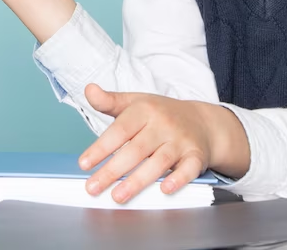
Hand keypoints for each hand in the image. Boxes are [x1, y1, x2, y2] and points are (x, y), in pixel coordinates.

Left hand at [78, 84, 249, 203]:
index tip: (84, 164)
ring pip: (159, 162)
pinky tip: (165, 190)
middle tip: (93, 187)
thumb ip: (110, 101)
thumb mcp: (135, 102)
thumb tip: (89, 90)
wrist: (202, 121)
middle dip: (113, 170)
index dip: (101, 147)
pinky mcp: (196, 156)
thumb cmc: (161, 114)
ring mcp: (180, 141)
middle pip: (136, 149)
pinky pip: (188, 169)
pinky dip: (178, 179)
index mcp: (145, 110)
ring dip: (138, 181)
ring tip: (118, 196)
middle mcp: (163, 124)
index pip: (120, 130)